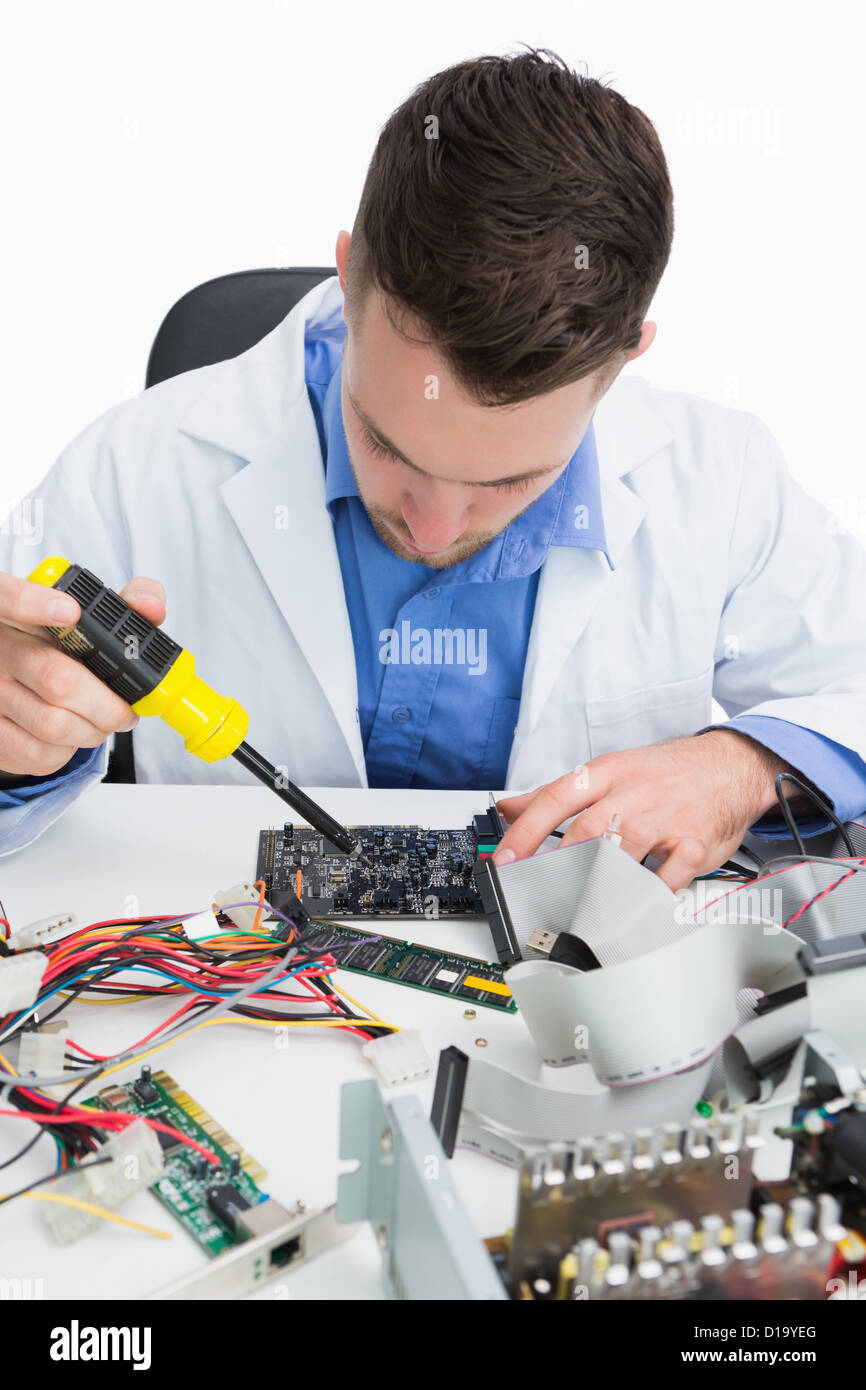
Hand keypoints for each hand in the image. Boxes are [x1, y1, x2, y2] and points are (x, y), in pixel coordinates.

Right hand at [0, 571, 165, 780]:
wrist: (16, 682)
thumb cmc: (61, 644)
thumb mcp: (90, 614)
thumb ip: (128, 601)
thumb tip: (151, 608)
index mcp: (12, 611)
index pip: (7, 598)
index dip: (35, 603)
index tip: (70, 611)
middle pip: (56, 678)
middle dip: (108, 704)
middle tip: (125, 709)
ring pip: (53, 724)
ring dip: (94, 731)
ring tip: (103, 722)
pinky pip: (38, 752)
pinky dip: (68, 751)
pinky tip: (72, 735)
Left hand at [493, 729, 793, 892]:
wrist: (729, 765)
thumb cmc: (663, 773)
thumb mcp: (608, 771)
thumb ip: (556, 793)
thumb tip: (508, 807)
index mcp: (605, 775)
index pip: (555, 800)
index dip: (524, 833)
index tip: (503, 863)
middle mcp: (631, 794)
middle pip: (584, 833)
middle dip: (555, 869)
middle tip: (535, 898)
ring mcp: (664, 818)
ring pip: (622, 855)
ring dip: (596, 888)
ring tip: (576, 913)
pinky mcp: (693, 842)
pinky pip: (668, 876)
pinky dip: (649, 895)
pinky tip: (634, 908)